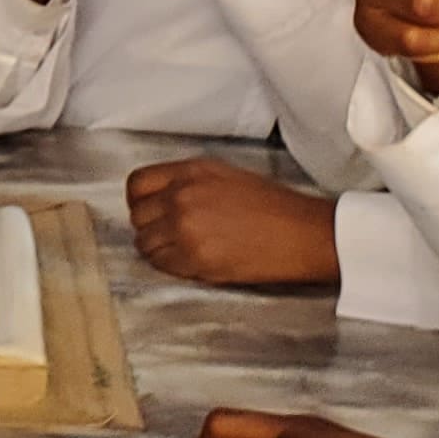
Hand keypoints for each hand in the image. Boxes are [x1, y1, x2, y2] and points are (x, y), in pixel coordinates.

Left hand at [126, 156, 341, 286]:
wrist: (301, 233)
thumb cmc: (273, 206)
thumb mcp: (226, 176)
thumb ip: (189, 183)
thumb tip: (163, 199)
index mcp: (191, 171)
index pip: (137, 184)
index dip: (138, 201)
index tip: (147, 211)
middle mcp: (182, 196)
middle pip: (138, 216)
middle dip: (150, 227)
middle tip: (168, 235)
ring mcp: (185, 227)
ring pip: (145, 243)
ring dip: (158, 249)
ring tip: (182, 251)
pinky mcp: (194, 257)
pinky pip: (162, 264)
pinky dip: (171, 266)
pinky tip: (191, 262)